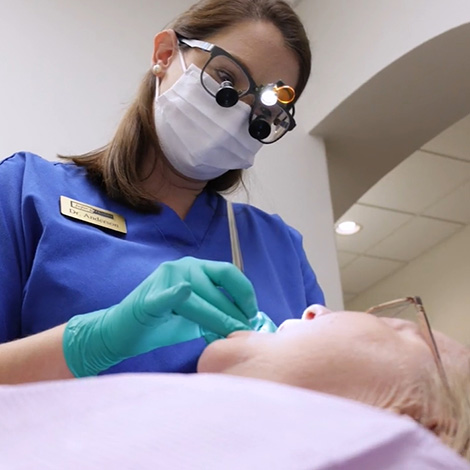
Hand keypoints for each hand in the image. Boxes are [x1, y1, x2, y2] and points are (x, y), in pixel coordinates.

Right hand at [63, 257, 258, 376]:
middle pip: (217, 288)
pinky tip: (185, 292)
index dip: (245, 292)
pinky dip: (176, 294)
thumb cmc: (161, 323)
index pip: (228, 273)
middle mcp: (182, 267)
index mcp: (194, 268)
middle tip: (245, 331)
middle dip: (234, 312)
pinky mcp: (149, 298)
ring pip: (200, 297)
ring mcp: (165, 279)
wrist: (122, 332)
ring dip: (218, 317)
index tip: (252, 313)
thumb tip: (245, 326)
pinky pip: (167, 296)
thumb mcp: (194, 317)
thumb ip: (216, 314)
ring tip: (231, 334)